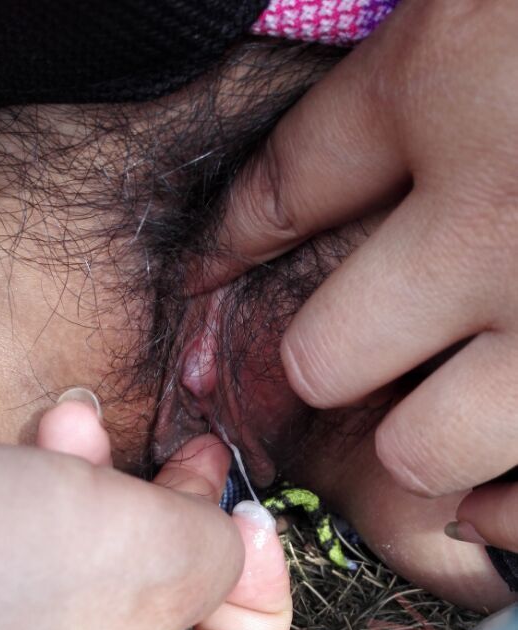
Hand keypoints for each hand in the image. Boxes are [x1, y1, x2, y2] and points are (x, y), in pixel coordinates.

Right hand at [0, 392, 290, 629]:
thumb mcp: (145, 561)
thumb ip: (214, 553)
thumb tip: (225, 544)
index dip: (262, 578)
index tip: (240, 505)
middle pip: (166, 611)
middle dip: (174, 514)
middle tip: (183, 452)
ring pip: (87, 573)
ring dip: (96, 489)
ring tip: (77, 424)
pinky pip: (17, 570)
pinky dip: (33, 503)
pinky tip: (22, 448)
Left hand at [198, 0, 517, 542]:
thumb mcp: (497, 3)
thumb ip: (435, 65)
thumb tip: (368, 141)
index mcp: (460, 89)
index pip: (288, 189)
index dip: (237, 237)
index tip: (215, 267)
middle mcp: (498, 228)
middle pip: (327, 353)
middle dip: (335, 355)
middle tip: (373, 342)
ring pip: (422, 448)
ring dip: (426, 435)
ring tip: (469, 401)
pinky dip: (505, 505)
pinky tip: (502, 474)